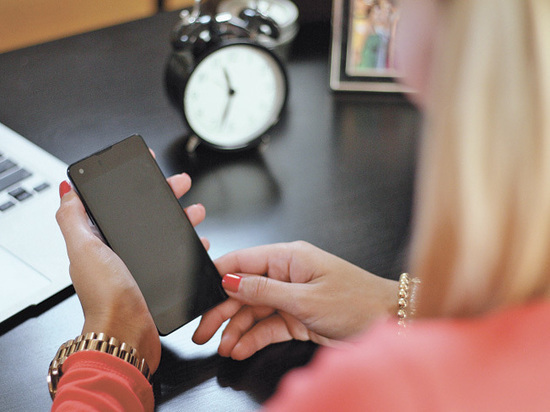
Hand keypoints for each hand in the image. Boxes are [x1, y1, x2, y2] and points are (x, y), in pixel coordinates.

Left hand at [56, 173, 206, 373]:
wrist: (128, 333)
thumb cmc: (107, 296)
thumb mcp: (85, 250)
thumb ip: (72, 219)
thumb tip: (66, 190)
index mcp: (99, 240)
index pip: (116, 203)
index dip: (131, 184)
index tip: (147, 168)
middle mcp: (118, 251)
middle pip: (145, 214)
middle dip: (165, 195)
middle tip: (180, 184)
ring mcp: (139, 265)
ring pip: (164, 232)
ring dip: (181, 217)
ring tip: (196, 211)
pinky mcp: (156, 278)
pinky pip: (175, 254)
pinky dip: (188, 245)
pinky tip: (199, 241)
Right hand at [192, 241, 397, 359]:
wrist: (389, 322)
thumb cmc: (357, 301)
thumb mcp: (306, 298)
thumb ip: (264, 291)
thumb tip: (230, 281)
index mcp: (289, 257)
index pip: (243, 261)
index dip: (218, 276)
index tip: (197, 292)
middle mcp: (287, 274)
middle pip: (244, 290)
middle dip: (222, 310)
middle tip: (203, 331)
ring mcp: (291, 296)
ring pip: (253, 311)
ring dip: (236, 328)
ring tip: (222, 345)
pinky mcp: (297, 316)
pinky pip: (267, 326)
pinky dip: (253, 337)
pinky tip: (240, 348)